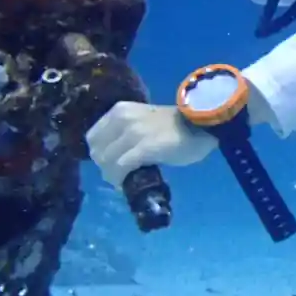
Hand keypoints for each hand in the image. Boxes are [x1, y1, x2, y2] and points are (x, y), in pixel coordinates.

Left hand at [86, 101, 216, 182]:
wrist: (202, 125)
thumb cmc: (176, 126)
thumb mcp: (142, 121)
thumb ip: (126, 133)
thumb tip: (113, 157)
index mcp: (119, 111)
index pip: (93, 138)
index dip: (99, 154)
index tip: (111, 164)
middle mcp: (122, 119)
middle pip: (97, 152)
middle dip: (105, 167)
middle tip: (119, 175)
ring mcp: (133, 132)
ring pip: (107, 162)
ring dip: (112, 176)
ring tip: (124, 180)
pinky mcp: (144, 148)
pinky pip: (121, 168)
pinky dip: (120, 179)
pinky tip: (128, 183)